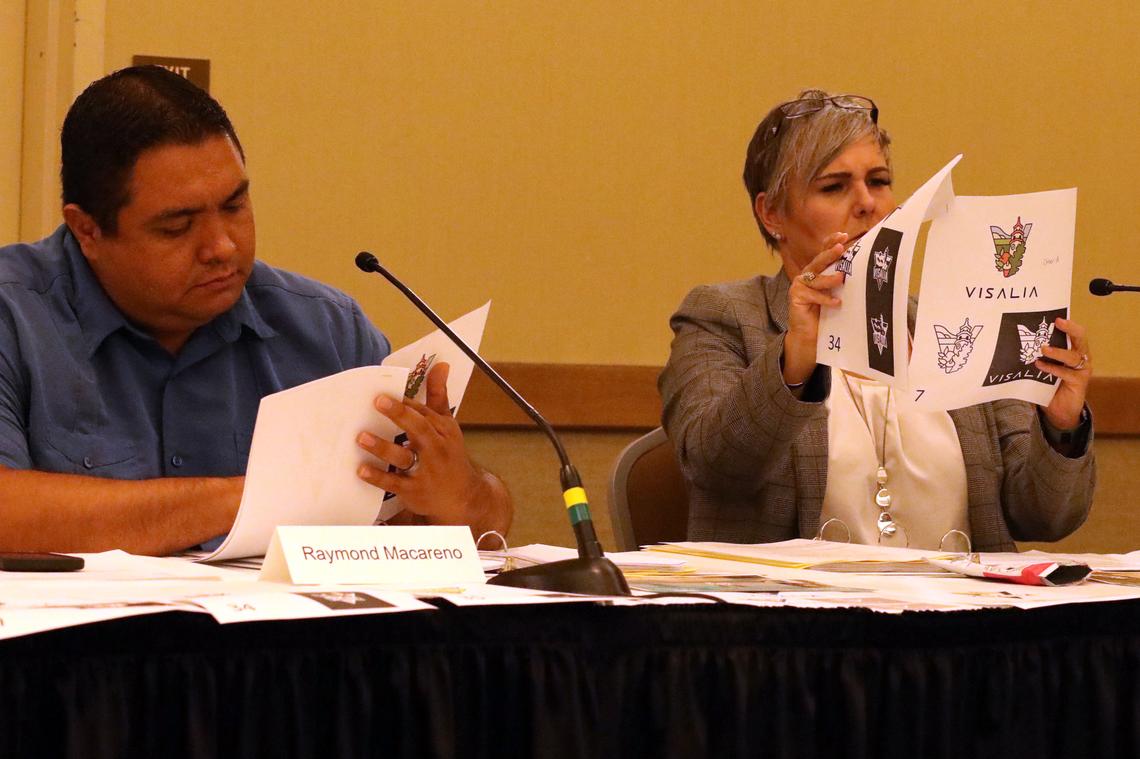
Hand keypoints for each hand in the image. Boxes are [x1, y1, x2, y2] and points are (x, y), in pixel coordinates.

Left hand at [355, 362, 485, 524]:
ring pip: (403, 457)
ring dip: (382, 447)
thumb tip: (441, 364)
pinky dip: (378, 477)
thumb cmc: (449, 454)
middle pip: (419, 429)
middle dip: (399, 414)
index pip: (423, 412)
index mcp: (442, 430)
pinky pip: (394, 483)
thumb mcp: (447, 426)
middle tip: (377, 401)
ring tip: (361, 437)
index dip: (404, 402)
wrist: (463, 496)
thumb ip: (438, 396)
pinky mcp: (414, 490)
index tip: (384, 390)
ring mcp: (425, 471)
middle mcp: (436, 448)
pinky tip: (361, 470)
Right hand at [783, 231, 848, 383]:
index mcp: (817, 271)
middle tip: (841, 248)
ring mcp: (799, 286)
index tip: (844, 235)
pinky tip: (837, 303)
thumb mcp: (835, 293)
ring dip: (829, 278)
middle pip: (818, 261)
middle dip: (830, 253)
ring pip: (816, 278)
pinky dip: (825, 299)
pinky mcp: (796, 297)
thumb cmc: (826, 314)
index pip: (823, 252)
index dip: (831, 242)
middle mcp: (807, 275)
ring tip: (842, 278)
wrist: (810, 335)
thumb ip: (841, 281)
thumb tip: (862, 268)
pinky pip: (813, 295)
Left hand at [1035, 317, 1091, 429]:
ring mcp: (1082, 370)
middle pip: (1081, 339)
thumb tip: (1020, 342)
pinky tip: (1040, 366)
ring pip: (1073, 356)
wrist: (1059, 410)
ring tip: (1043, 349)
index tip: (1056, 318)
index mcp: (1074, 350)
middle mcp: (1081, 357)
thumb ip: (1039, 355)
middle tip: (1058, 323)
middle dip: (1070, 329)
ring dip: (1057, 352)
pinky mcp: (1080, 382)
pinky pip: (1067, 373)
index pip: (1075, 333)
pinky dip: (1053, 369)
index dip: (1069, 325)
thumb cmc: (1050, 384)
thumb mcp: (1044, 366)